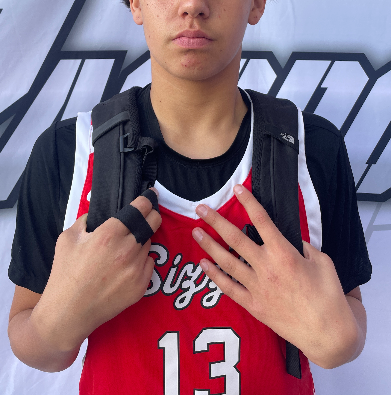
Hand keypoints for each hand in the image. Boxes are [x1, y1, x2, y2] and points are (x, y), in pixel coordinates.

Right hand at [31, 191, 160, 352]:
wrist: (68, 314)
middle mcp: (127, 249)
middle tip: (148, 214)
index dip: (147, 199)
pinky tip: (126, 267)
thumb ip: (85, 220)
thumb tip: (98, 213)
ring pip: (149, 244)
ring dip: (141, 241)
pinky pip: (148, 264)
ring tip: (125, 249)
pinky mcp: (142, 286)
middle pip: (152, 222)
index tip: (151, 195)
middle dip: (152, 214)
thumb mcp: (67, 238)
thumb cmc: (64, 274)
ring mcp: (137, 269)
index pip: (139, 208)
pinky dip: (141, 261)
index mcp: (109, 234)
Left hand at [192, 184, 362, 368]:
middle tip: (200, 209)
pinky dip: (214, 276)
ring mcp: (257, 287)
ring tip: (195, 232)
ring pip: (227, 262)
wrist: (329, 335)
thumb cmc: (329, 296)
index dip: (248, 202)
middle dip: (216, 221)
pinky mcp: (254, 305)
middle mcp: (266, 267)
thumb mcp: (322, 262)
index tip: (237, 189)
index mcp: (284, 253)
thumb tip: (290, 241)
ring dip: (209, 245)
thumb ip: (303, 247)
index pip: (262, 221)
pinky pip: (229, 288)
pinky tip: (203, 264)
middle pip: (236, 239)